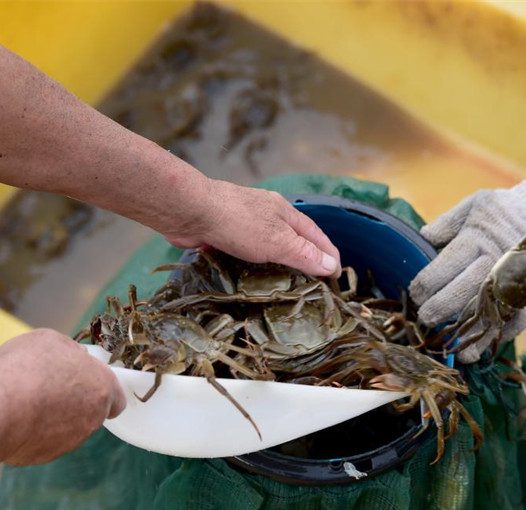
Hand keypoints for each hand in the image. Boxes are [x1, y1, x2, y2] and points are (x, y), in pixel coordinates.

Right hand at [0, 329, 125, 464]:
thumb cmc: (26, 369)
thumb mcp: (50, 340)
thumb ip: (70, 351)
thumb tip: (75, 357)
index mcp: (103, 387)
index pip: (117, 397)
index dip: (100, 390)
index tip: (83, 382)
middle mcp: (94, 417)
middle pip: (91, 412)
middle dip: (74, 402)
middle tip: (49, 388)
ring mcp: (72, 440)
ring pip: (67, 428)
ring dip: (53, 417)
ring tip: (26, 401)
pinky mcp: (47, 456)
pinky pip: (44, 442)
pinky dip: (33, 433)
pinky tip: (16, 419)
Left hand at [161, 179, 341, 277]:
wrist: (189, 211)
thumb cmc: (237, 222)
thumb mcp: (277, 242)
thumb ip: (304, 254)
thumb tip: (331, 265)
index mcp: (285, 212)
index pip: (316, 235)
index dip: (329, 255)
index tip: (336, 276)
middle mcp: (267, 214)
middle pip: (294, 237)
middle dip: (307, 257)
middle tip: (315, 281)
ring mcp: (245, 222)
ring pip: (270, 243)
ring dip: (280, 260)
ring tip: (287, 282)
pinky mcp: (225, 232)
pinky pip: (247, 249)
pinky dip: (256, 262)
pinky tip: (253, 274)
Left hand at [409, 180, 525, 362]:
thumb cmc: (506, 211)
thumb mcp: (476, 204)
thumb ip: (449, 221)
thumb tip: (424, 236)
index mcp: (478, 237)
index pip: (448, 263)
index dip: (428, 281)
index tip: (415, 293)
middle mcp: (497, 260)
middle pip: (466, 290)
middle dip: (442, 307)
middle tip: (425, 319)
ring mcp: (518, 279)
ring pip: (491, 310)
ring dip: (473, 332)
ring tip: (457, 350)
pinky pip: (517, 319)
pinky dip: (500, 335)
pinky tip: (483, 348)